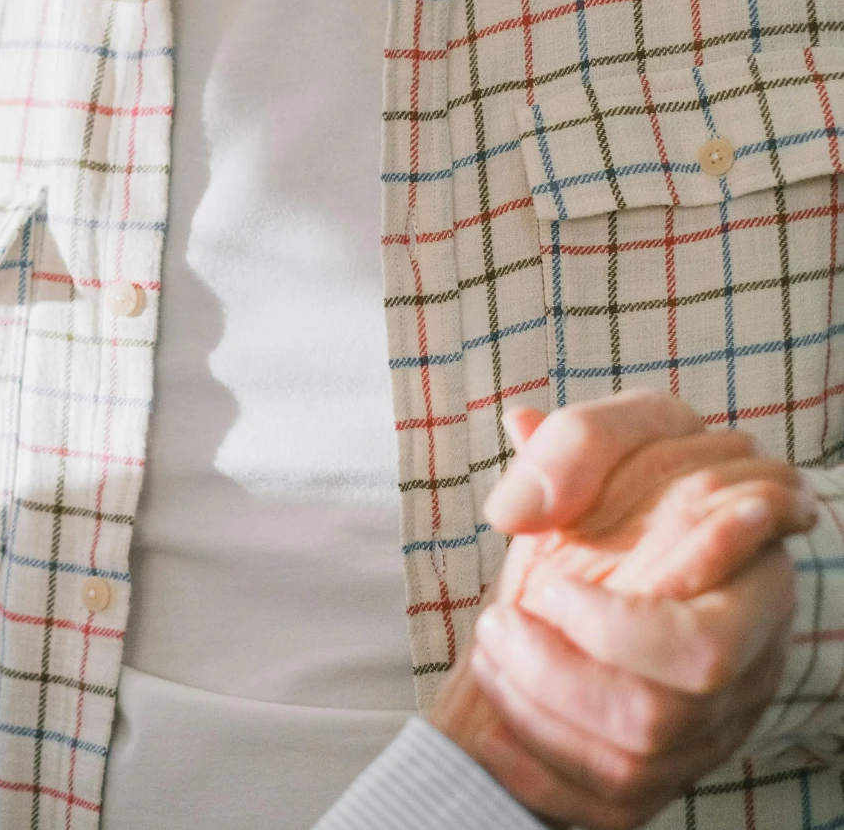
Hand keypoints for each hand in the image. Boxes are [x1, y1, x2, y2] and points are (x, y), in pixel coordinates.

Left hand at [429, 392, 813, 827]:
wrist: (597, 572)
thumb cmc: (606, 501)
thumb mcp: (601, 447)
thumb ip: (574, 445)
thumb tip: (519, 510)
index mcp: (747, 568)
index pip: (714, 609)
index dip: (622, 616)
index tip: (546, 583)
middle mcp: (748, 651)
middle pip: (686, 681)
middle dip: (570, 659)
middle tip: (501, 618)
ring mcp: (718, 717)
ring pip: (647, 742)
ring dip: (542, 701)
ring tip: (491, 650)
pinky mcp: (674, 771)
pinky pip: (614, 800)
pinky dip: (538, 765)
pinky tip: (495, 725)